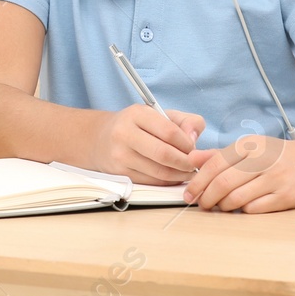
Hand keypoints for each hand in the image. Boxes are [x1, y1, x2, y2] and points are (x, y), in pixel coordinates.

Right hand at [90, 105, 204, 184]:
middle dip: (185, 162)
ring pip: (158, 171)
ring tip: (188, 172)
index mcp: (137, 114)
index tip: (194, 148)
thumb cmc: (136, 125)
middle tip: (194, 164)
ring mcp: (120, 155)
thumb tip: (194, 139)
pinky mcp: (119, 173)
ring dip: (179, 175)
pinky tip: (173, 176)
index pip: (169, 132)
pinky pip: (151, 181)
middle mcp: (124, 133)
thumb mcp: (159, 114)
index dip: (187, 144)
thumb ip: (185, 121)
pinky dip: (167, 181)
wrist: (100, 138)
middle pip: (164, 154)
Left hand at [184, 134, 294, 212]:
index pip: (215, 164)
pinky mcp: (286, 197)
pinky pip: (254, 208)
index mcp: (251, 144)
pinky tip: (241, 207)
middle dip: (207, 197)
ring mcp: (276, 178)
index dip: (198, 181)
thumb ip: (220, 154)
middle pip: (223, 183)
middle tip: (202, 204)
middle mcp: (263, 159)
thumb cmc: (278, 156)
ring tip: (220, 206)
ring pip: (236, 198)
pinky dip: (242, 210)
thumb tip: (191, 159)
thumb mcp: (251, 148)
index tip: (190, 193)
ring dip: (223, 206)